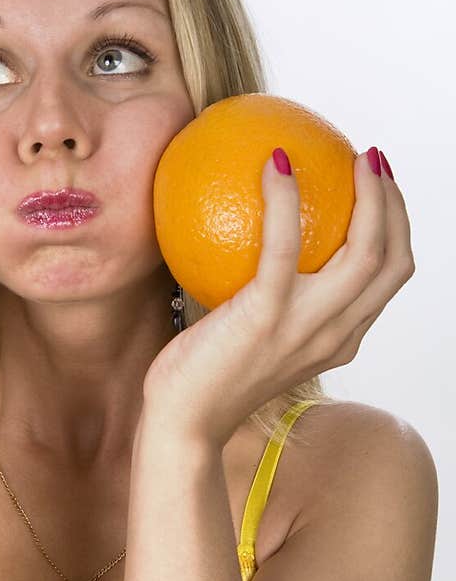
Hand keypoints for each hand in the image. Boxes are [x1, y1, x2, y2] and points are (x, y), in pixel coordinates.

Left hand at [143, 148, 414, 448]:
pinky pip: (284, 245)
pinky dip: (285, 198)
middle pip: (393, 261)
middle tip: (372, 159)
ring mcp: (306, 328)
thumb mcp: (251, 337)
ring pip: (367, 253)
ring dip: (370, 196)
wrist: (183, 425)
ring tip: (349, 155)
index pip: (389, 279)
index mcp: (339, 339)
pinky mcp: (265, 317)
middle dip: (395, 203)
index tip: (379, 187)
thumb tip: (246, 237)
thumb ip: (266, 299)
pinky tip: (274, 162)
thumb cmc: (204, 377)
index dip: (396, 226)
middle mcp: (335, 334)